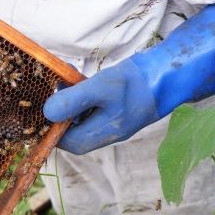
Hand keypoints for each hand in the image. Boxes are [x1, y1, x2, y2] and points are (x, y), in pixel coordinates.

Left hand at [43, 58, 158, 153]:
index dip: (52, 128)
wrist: (172, 72)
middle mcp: (109, 131)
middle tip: (53, 89)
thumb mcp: (101, 88)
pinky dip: (81, 92)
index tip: (42, 108)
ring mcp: (114, 119)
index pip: (69, 142)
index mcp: (104, 133)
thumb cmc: (137, 83)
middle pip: (74, 130)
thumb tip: (46, 113)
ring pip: (82, 115)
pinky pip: (93, 105)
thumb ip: (73, 101)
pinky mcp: (118, 106)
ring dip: (69, 98)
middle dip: (59, 111)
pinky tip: (76, 75)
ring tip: (64, 78)